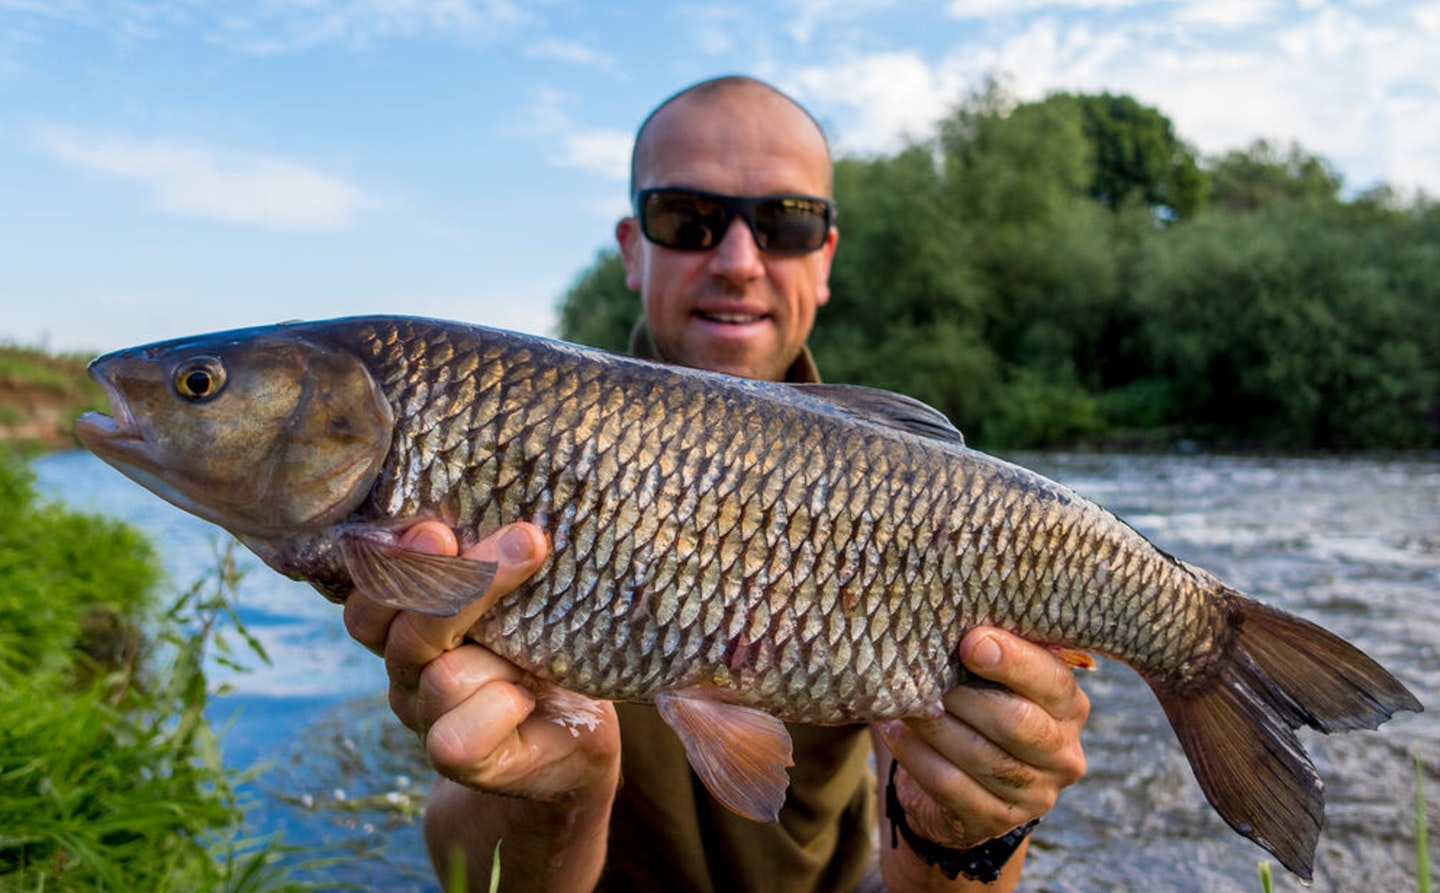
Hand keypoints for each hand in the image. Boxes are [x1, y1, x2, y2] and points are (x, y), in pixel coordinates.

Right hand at [342, 521, 620, 801]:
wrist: (574, 738)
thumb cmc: (547, 649)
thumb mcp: (525, 597)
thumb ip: (500, 560)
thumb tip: (518, 516)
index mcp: (409, 622)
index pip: (370, 592)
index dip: (396, 563)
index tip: (440, 527)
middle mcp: (408, 671)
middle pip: (407, 627)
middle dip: (465, 582)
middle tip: (526, 540)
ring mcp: (427, 719)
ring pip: (443, 678)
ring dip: (501, 660)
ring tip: (537, 656)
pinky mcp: (459, 762)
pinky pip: (456, 738)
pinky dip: (499, 710)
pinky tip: (527, 698)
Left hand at [878, 627, 1088, 847]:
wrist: (966, 784)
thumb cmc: (979, 706)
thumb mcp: (996, 678)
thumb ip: (987, 650)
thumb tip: (946, 614)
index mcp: (1070, 706)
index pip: (1052, 680)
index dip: (1012, 660)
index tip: (969, 641)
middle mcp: (1063, 753)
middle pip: (1016, 722)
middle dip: (963, 694)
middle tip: (922, 672)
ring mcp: (1034, 794)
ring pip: (978, 754)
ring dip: (931, 723)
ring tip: (899, 698)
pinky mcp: (995, 821)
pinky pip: (949, 785)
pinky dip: (915, 754)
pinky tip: (894, 730)